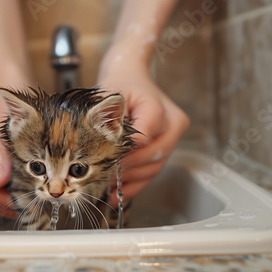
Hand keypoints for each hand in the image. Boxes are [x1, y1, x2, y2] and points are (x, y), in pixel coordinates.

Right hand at [0, 76, 27, 217]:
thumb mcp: (0, 125)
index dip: (4, 198)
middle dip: (11, 201)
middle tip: (33, 208)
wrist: (13, 87)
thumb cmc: (3, 103)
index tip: (24, 203)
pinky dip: (18, 188)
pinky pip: (7, 182)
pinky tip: (31, 191)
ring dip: (15, 197)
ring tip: (35, 203)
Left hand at [98, 56, 189, 204]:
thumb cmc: (120, 85)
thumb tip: (99, 144)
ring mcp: (172, 139)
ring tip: (107, 184)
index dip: (125, 151)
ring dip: (129, 180)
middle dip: (126, 168)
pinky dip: (134, 185)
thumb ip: (106, 116)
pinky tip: (117, 194)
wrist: (132, 78)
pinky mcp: (166, 150)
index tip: (105, 159)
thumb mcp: (109, 93)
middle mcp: (172, 124)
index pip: (145, 136)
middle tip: (103, 174)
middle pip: (153, 155)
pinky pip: (152, 173)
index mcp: (159, 108)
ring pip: (153, 168)